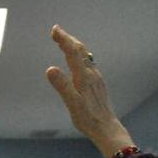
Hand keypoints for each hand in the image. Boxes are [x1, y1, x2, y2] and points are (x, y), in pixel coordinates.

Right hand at [45, 25, 133, 157]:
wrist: (107, 128)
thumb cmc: (88, 118)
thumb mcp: (72, 103)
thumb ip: (62, 85)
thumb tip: (50, 69)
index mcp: (83, 76)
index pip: (72, 52)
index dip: (64, 39)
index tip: (55, 29)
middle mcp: (91, 74)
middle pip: (81, 51)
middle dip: (68, 39)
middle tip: (56, 31)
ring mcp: (96, 78)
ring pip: (85, 56)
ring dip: (74, 47)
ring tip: (65, 42)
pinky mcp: (98, 84)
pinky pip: (88, 64)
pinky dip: (79, 56)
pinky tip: (78, 61)